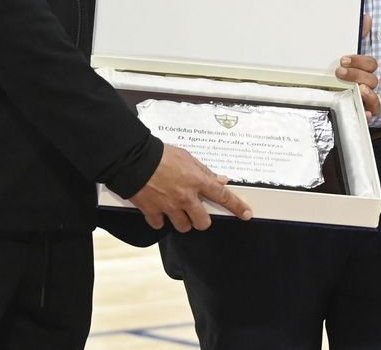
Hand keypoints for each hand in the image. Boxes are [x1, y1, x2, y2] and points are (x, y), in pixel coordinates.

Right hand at [128, 144, 252, 231]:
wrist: (134, 159)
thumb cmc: (160, 154)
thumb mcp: (187, 157)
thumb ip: (204, 171)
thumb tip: (220, 180)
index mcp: (196, 181)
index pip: (223, 196)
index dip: (237, 207)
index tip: (246, 214)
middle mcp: (185, 197)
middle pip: (202, 222)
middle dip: (201, 219)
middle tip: (195, 211)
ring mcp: (169, 207)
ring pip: (183, 226)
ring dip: (181, 220)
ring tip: (176, 209)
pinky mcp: (152, 212)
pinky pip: (160, 225)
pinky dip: (160, 220)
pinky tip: (159, 210)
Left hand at [336, 13, 380, 119]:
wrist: (327, 97)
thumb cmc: (340, 75)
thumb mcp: (345, 57)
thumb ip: (356, 38)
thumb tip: (366, 17)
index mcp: (364, 70)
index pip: (370, 63)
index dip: (359, 61)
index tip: (343, 59)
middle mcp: (368, 85)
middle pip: (372, 79)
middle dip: (357, 74)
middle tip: (340, 71)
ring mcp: (366, 101)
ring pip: (374, 98)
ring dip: (367, 93)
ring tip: (357, 89)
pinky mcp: (362, 114)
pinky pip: (371, 116)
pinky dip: (369, 114)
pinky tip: (365, 112)